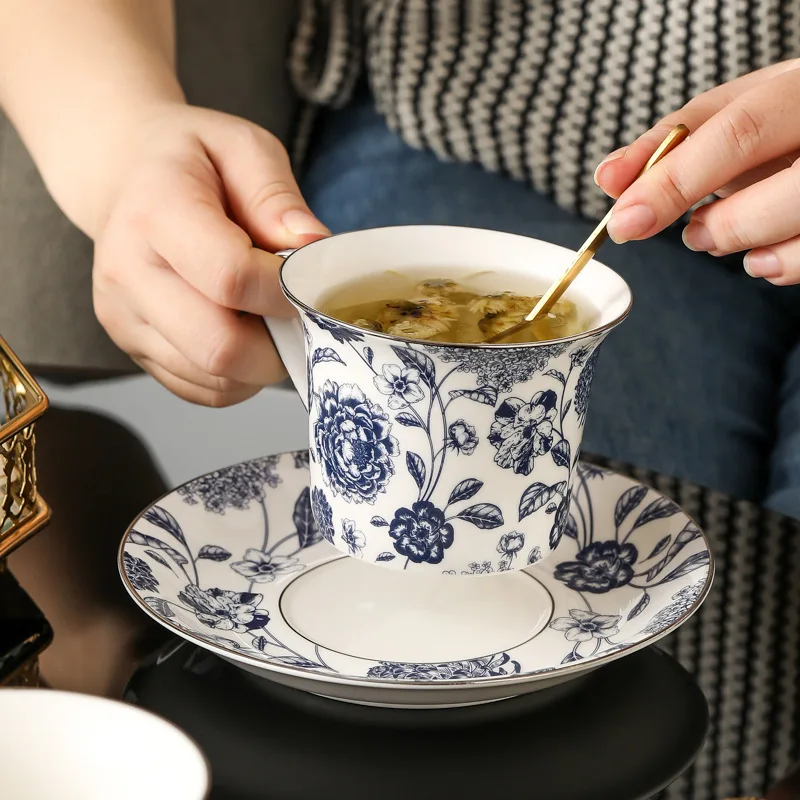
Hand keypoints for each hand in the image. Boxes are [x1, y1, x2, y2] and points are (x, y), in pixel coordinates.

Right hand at [92, 103, 328, 405]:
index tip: (307, 282)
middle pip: (219, 346)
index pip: (230, 277)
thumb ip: (278, 196)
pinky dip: (239, 377)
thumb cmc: (192, 161)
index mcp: (155, 211)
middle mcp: (127, 272)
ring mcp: (124, 317)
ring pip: (214, 378)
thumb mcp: (242, 147)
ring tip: (269, 321)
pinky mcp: (131, 347)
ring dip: (261, 364)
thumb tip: (315, 248)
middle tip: (297, 317)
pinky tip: (245, 336)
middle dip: (279, 345)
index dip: (284, 291)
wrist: (126, 177)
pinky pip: (202, 390)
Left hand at [594, 59, 799, 284]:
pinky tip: (759, 258)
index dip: (674, 181)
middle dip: (723, 223)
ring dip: (749, 242)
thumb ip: (668, 144)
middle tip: (688, 236)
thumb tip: (609, 178)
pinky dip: (783, 264)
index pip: (737, 133)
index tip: (625, 219)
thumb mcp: (727, 113)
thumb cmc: (780, 119)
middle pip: (788, 182)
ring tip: (713, 237)